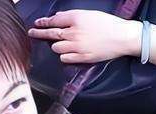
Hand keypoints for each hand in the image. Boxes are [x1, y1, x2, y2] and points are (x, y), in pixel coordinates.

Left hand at [28, 10, 142, 63]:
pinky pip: (64, 58)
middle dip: (39, 33)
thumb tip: (57, 18)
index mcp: (77, 18)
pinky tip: (70, 52)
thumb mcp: (90, 14)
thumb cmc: (108, 24)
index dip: (44, 22)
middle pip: (51, 34)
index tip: (37, 23)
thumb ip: (72, 16)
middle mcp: (74, 32)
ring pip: (56, 47)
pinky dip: (65, 55)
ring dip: (57, 45)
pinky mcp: (81, 57)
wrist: (123, 37)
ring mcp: (77, 46)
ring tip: (65, 43)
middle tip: (32, 33)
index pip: (55, 20)